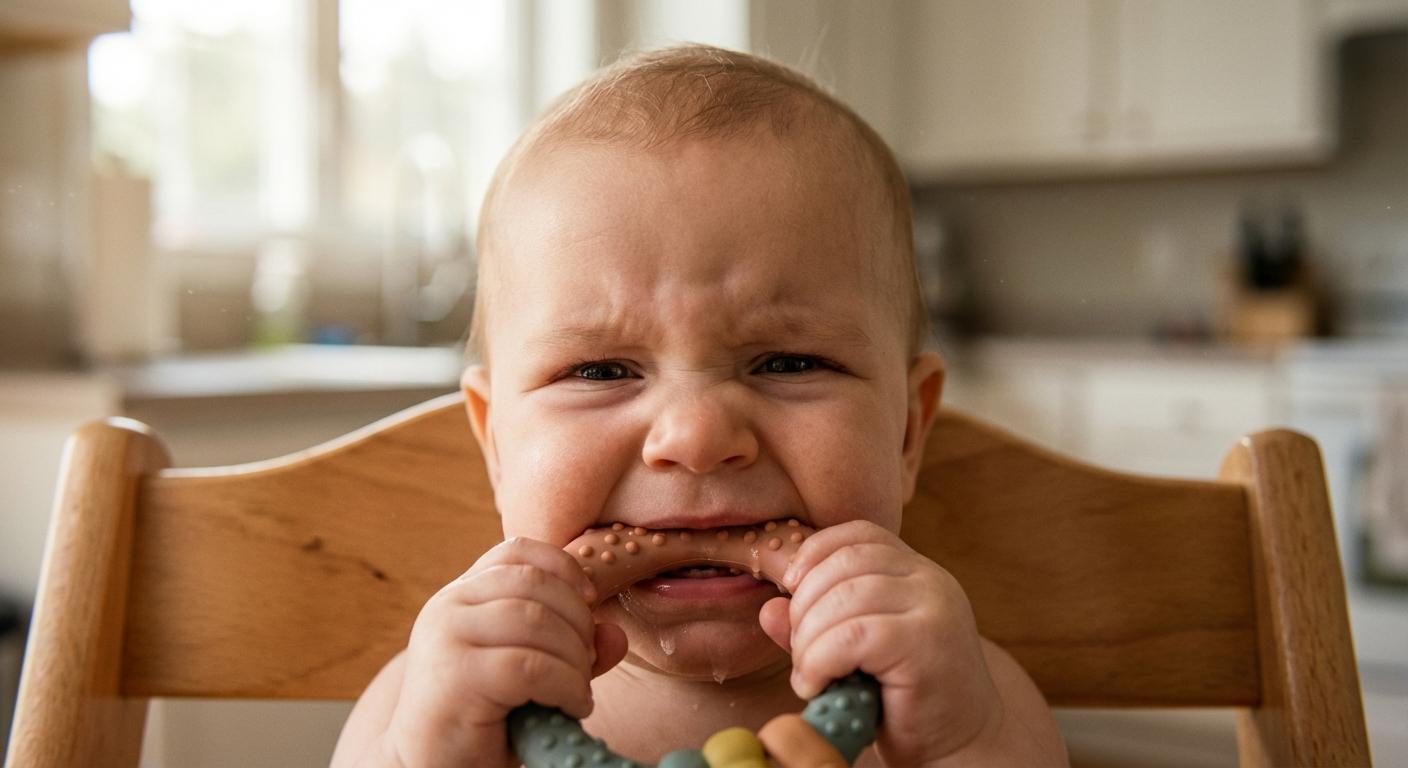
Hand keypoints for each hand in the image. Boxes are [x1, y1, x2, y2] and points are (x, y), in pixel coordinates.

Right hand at [384, 537, 627, 767]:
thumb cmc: (484, 721)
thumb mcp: (532, 677)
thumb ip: (570, 650)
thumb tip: (615, 635)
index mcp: (460, 596)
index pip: (517, 550)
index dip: (564, 568)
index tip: (591, 602)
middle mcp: (446, 607)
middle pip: (534, 582)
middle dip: (578, 620)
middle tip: (586, 663)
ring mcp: (445, 638)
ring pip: (536, 621)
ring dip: (575, 658)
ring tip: (578, 690)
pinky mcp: (455, 677)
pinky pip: (532, 666)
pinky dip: (566, 686)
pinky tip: (572, 708)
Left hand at [758, 520, 1003, 766]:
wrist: (961, 746)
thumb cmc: (904, 700)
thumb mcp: (853, 653)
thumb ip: (815, 625)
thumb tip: (768, 609)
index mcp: (916, 572)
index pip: (858, 534)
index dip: (815, 552)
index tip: (790, 588)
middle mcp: (930, 579)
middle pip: (844, 564)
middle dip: (804, 606)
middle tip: (800, 653)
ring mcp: (933, 607)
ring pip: (843, 599)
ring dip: (808, 640)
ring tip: (809, 675)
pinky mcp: (926, 641)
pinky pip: (852, 635)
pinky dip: (820, 661)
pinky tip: (818, 686)